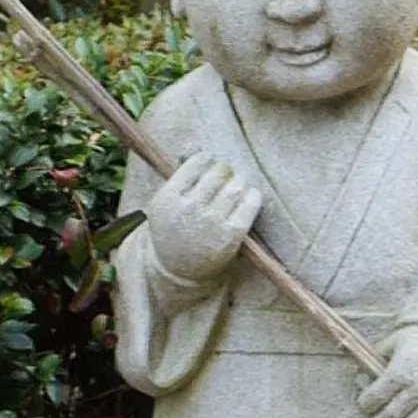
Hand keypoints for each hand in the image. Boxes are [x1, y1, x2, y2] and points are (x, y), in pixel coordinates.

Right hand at [147, 152, 260, 281]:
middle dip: (224, 170)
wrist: (177, 270)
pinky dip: (253, 197)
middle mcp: (189, 209)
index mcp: (169, 198)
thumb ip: (178, 177)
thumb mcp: (164, 204)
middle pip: (218, 173)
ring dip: (239, 182)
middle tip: (226, 174)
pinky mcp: (231, 236)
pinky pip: (249, 206)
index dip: (206, 160)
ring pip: (235, 187)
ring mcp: (211, 223)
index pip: (196, 163)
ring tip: (237, 185)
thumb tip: (192, 147)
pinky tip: (251, 196)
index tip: (210, 163)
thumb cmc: (171, 230)